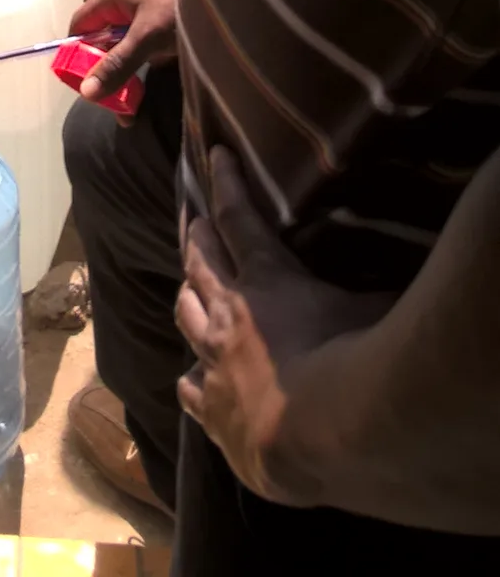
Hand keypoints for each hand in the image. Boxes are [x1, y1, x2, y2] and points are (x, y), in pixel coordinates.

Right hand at [68, 0, 179, 108]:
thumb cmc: (180, 3)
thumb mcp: (147, 37)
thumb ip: (118, 65)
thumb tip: (85, 93)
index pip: (81, 25)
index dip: (75, 53)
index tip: (80, 84)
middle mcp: (128, 2)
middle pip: (105, 39)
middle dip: (106, 72)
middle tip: (114, 106)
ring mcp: (150, 11)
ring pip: (129, 45)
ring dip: (129, 72)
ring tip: (133, 106)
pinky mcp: (169, 20)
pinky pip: (150, 45)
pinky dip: (149, 64)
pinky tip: (154, 83)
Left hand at [176, 148, 395, 504]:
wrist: (321, 430)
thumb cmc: (354, 356)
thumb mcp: (374, 307)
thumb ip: (378, 290)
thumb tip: (400, 278)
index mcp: (266, 278)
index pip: (239, 216)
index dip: (227, 182)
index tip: (215, 154)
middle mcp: (230, 314)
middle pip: (199, 261)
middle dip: (197, 236)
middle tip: (193, 219)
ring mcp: (215, 362)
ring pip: (185, 315)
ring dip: (187, 296)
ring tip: (186, 289)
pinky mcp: (214, 412)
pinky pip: (189, 387)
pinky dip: (190, 378)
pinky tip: (191, 380)